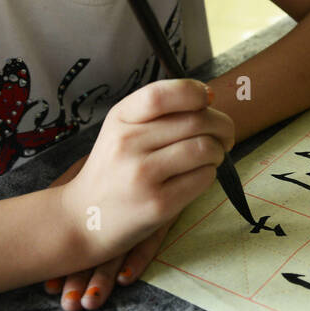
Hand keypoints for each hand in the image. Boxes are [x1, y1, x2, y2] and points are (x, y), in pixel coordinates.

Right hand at [49, 78, 230, 309]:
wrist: (84, 219)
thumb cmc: (114, 170)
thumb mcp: (122, 131)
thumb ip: (158, 113)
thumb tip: (209, 95)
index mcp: (120, 119)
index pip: (161, 95)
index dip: (193, 91)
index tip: (208, 98)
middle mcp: (128, 144)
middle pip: (196, 120)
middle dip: (222, 125)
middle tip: (225, 135)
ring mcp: (142, 175)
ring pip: (205, 148)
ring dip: (219, 151)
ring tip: (211, 157)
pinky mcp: (159, 204)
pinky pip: (204, 178)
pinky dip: (210, 174)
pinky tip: (197, 176)